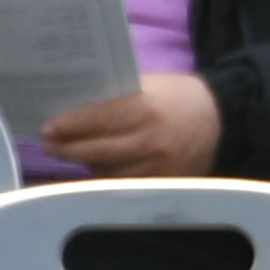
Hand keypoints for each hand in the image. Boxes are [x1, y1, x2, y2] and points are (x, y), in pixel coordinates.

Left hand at [37, 69, 221, 177]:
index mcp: (147, 108)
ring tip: (67, 154)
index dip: (71, 126)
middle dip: (68, 148)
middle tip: (48, 145)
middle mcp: (152, 140)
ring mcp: (159, 166)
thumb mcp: (148, 85)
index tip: (48, 128)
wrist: (221, 118)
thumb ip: (116, 97)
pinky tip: (92, 169)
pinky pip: (125, 185)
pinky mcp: (164, 183)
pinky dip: (106, 177)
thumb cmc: (177, 95)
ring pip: (109, 172)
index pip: (100, 119)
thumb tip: (74, 107)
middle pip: (99, 150)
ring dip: (85, 164)